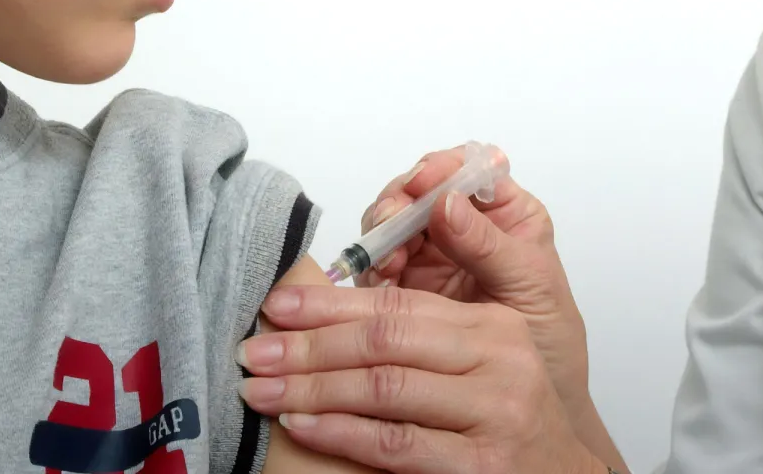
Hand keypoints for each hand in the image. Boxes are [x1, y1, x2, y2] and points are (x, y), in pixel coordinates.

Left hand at [238, 281, 611, 473]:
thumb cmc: (507, 421)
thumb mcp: (480, 361)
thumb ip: (421, 335)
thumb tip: (327, 311)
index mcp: (492, 325)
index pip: (398, 306)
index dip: (330, 304)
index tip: (277, 306)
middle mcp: (499, 361)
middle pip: (386, 342)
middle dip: (310, 345)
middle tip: (255, 351)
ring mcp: (494, 415)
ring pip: (384, 390)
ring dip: (312, 389)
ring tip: (262, 391)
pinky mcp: (481, 466)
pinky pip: (396, 444)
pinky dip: (340, 434)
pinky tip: (302, 426)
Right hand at [354, 150, 591, 410]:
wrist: (532, 412)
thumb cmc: (549, 343)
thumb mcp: (532, 289)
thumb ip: (492, 246)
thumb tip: (446, 203)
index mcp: (505, 214)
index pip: (469, 168)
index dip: (443, 168)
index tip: (425, 182)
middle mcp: (462, 227)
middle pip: (419, 190)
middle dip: (401, 201)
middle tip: (392, 221)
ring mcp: (430, 256)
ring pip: (390, 224)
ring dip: (381, 234)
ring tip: (387, 263)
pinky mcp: (403, 289)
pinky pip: (376, 266)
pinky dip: (371, 269)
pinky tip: (380, 283)